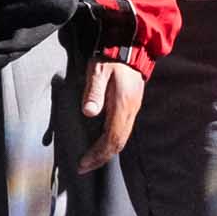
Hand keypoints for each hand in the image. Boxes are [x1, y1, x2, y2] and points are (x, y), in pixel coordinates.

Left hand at [73, 57, 142, 172]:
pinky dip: (112, 143)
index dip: (98, 154)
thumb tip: (88, 112)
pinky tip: (102, 144)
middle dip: (101, 158)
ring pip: (122, 139)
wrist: (131, 48)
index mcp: (122, 106)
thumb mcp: (98, 71)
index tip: (83, 163)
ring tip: (91, 160)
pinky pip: (123, 131)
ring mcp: (133, 110)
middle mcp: (130, 112)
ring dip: (107, 152)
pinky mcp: (131, 107)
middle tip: (84, 168)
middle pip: (118, 144)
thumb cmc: (111, 59)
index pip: (111, 139)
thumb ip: (93, 92)